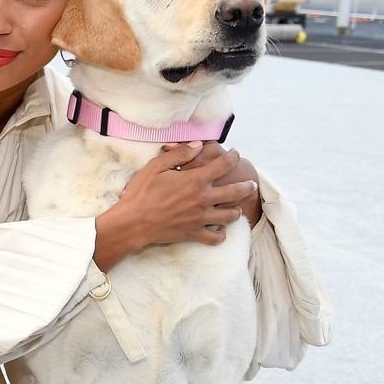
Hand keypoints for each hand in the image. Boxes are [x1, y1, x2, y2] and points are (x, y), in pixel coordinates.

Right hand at [96, 142, 250, 265]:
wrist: (133, 222)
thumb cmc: (141, 193)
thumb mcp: (156, 167)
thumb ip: (179, 154)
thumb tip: (198, 146)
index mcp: (196, 180)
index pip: (224, 165)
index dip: (233, 157)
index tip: (235, 155)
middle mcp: (204, 199)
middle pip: (237, 192)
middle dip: (247, 186)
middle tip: (250, 184)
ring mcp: (201, 218)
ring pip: (231, 216)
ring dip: (235, 210)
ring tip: (235, 208)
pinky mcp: (194, 233)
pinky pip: (217, 237)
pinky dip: (220, 233)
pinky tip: (218, 228)